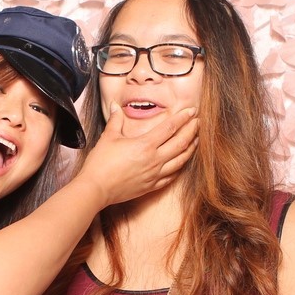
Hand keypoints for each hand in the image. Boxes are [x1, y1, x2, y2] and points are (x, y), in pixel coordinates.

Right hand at [75, 104, 197, 206]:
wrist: (96, 189)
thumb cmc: (100, 163)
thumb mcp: (108, 137)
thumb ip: (116, 120)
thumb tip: (114, 106)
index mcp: (145, 145)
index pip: (170, 128)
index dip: (182, 118)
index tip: (191, 111)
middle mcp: (154, 159)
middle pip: (181, 143)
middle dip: (192, 131)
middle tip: (198, 122)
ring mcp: (155, 174)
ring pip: (181, 161)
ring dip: (191, 149)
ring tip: (196, 140)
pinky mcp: (151, 186)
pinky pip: (172, 177)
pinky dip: (180, 168)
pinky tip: (182, 163)